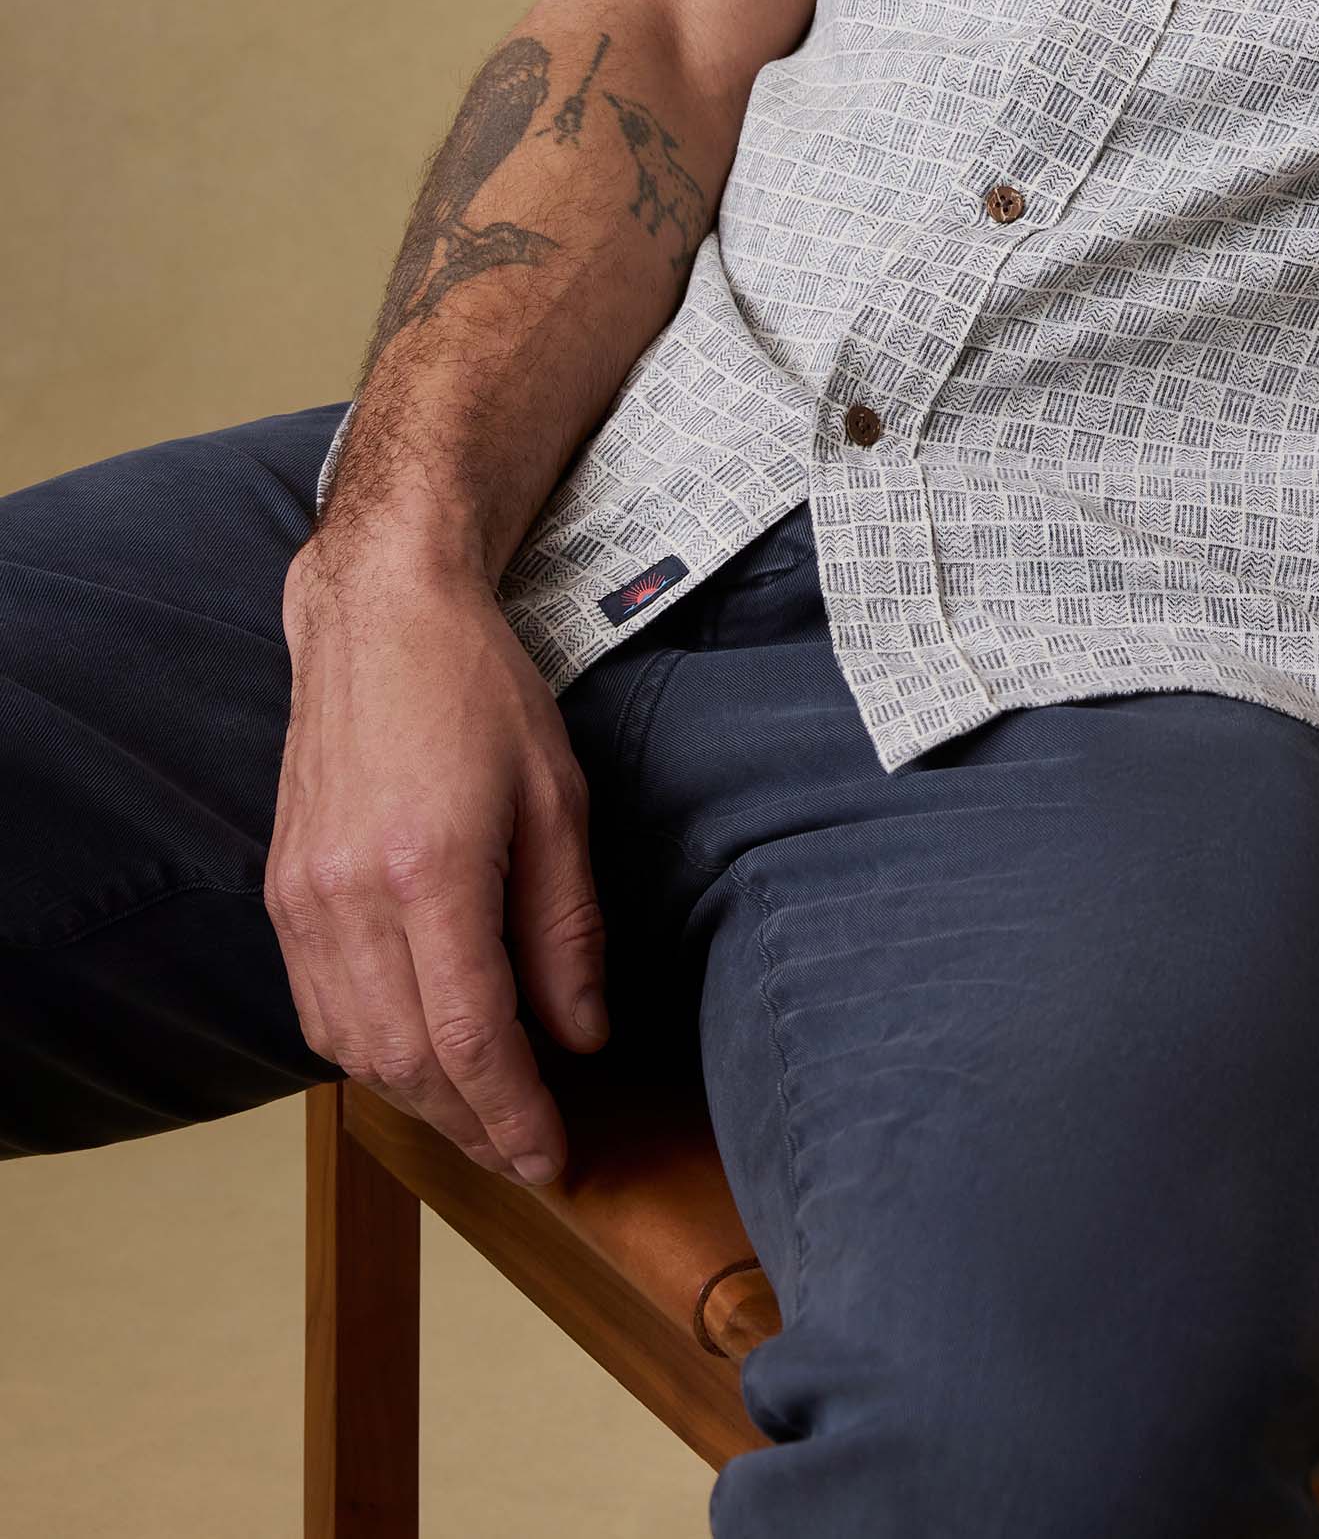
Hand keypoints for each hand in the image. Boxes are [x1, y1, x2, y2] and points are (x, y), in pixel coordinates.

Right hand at [268, 529, 609, 1188]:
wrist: (376, 617)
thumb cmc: (478, 690)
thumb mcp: (557, 797)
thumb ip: (568, 927)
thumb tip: (580, 1034)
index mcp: (428, 871)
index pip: (472, 1038)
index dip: (513, 1115)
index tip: (553, 1158)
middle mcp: (349, 899)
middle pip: (407, 1062)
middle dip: (472, 1126)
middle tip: (527, 1155)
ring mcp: (303, 900)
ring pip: (353, 1050)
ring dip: (419, 1102)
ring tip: (482, 1119)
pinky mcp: (281, 894)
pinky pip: (317, 1010)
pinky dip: (368, 1054)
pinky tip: (417, 1058)